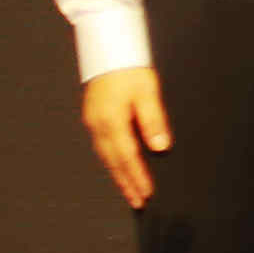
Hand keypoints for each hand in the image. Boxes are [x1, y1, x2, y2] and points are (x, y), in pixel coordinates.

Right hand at [81, 68, 168, 210]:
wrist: (107, 50)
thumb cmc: (129, 69)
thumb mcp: (147, 92)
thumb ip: (153, 120)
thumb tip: (160, 146)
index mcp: (111, 121)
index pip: (127, 157)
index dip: (137, 176)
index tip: (146, 193)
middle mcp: (98, 125)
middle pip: (113, 161)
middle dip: (126, 183)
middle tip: (137, 201)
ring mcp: (93, 122)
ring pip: (105, 156)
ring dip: (118, 174)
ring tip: (129, 190)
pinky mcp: (93, 117)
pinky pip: (102, 146)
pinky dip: (112, 160)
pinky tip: (118, 166)